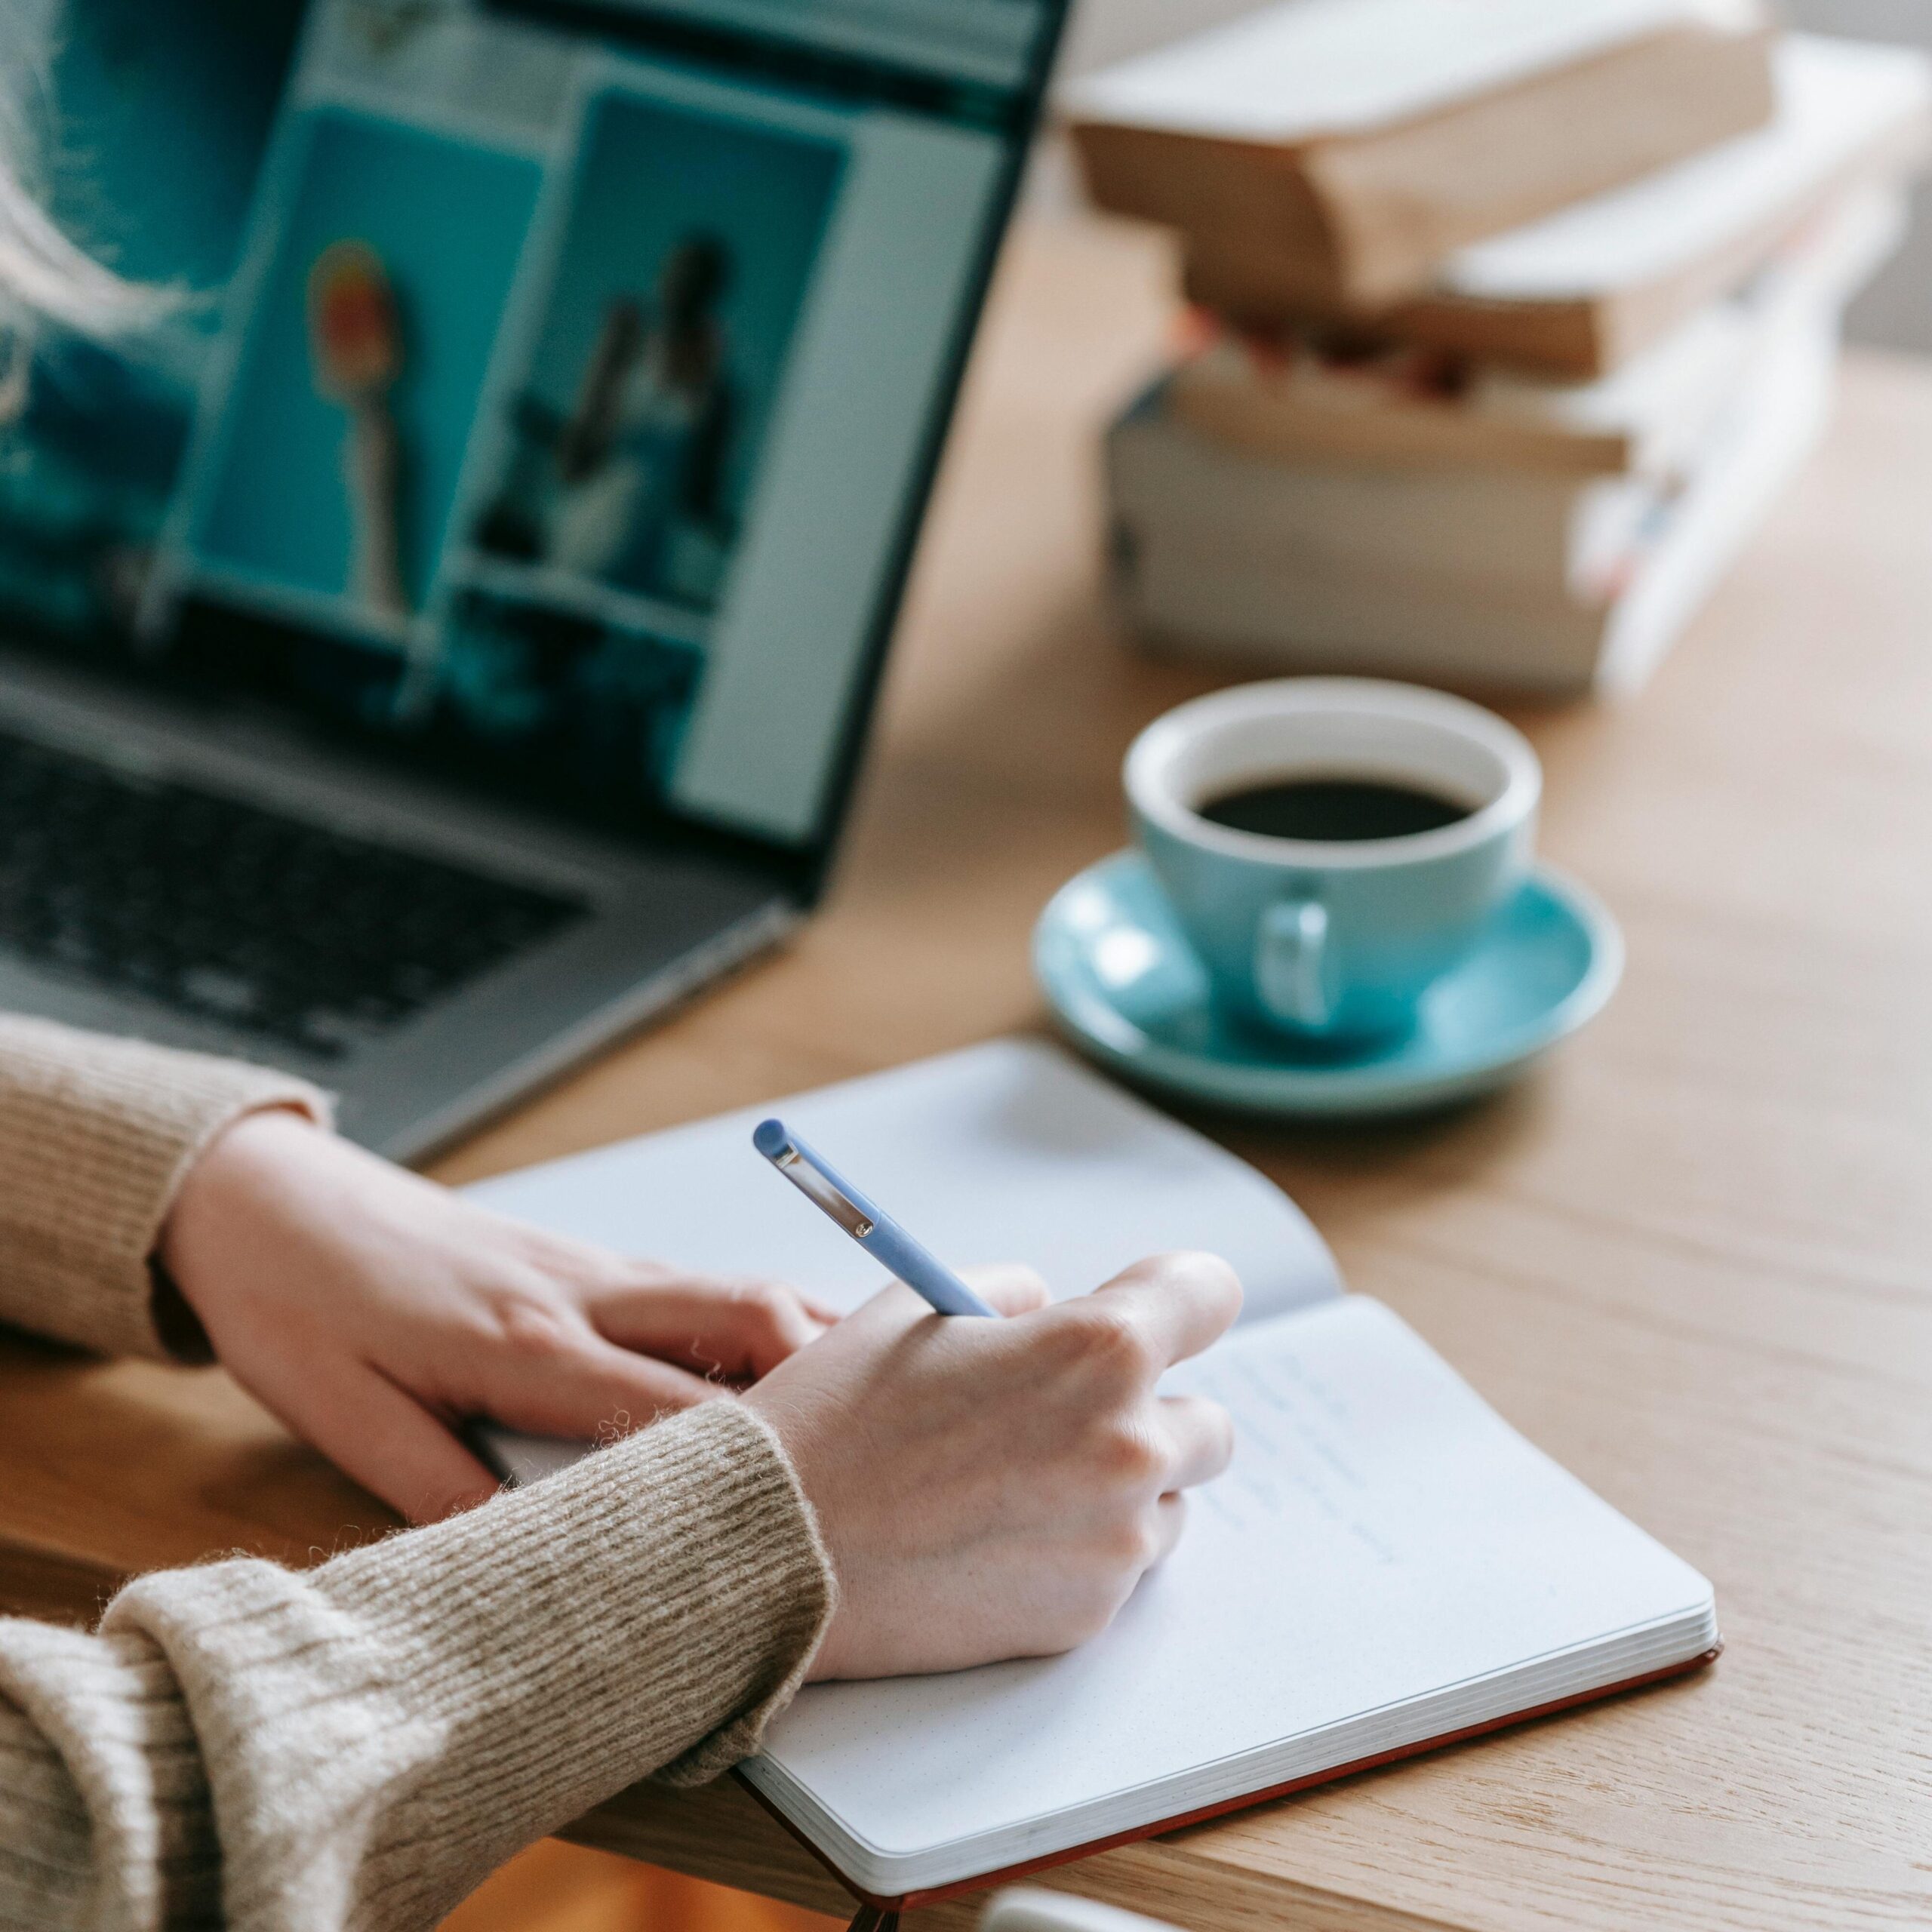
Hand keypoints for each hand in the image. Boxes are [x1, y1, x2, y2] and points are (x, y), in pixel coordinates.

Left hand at [159, 1110, 834, 1523]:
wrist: (277, 1203)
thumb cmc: (304, 1309)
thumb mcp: (347, 1417)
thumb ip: (443, 1491)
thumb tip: (537, 1560)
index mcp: (525, 1342)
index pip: (671, 1405)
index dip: (753, 1455)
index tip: (821, 1501)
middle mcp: (582, 1292)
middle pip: (741, 1317)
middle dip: (828, 1370)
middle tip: (898, 1430)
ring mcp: (594, 1265)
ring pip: (736, 1290)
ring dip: (811, 1334)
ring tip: (883, 1389)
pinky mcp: (589, 1257)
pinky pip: (701, 1286)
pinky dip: (766, 1316)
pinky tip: (795, 1351)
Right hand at [745, 1251, 1240, 1679]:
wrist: (772, 1551)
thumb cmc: (836, 1417)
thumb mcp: (919, 1306)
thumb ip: (1014, 1296)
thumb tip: (1056, 1310)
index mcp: (1098, 1350)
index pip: (1208, 1294)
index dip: (1177, 1294)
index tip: (1155, 1308)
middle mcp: (1129, 1446)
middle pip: (1209, 1420)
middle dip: (1152, 1409)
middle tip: (1067, 1414)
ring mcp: (1114, 1541)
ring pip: (1168, 1502)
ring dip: (1121, 1487)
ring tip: (1017, 1482)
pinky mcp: (1086, 1613)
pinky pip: (1117, 1567)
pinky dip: (1076, 1548)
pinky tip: (993, 1535)